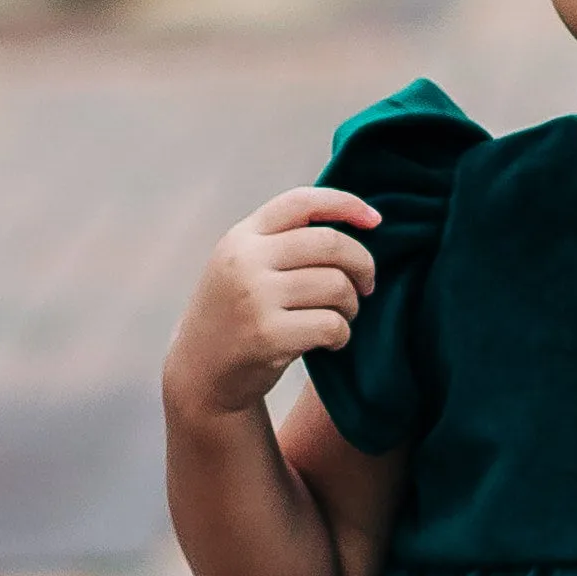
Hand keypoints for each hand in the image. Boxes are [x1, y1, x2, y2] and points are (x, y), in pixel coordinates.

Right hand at [164, 187, 379, 423]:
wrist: (201, 373)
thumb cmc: (236, 315)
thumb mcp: (243, 266)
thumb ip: (282, 241)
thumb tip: (353, 221)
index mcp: (242, 237)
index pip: (302, 202)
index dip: (346, 204)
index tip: (375, 220)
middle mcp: (245, 261)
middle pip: (330, 243)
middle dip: (362, 264)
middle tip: (366, 286)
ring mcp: (255, 297)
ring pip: (336, 285)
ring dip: (351, 304)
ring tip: (342, 316)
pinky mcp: (267, 335)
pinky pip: (331, 324)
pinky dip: (341, 334)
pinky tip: (330, 341)